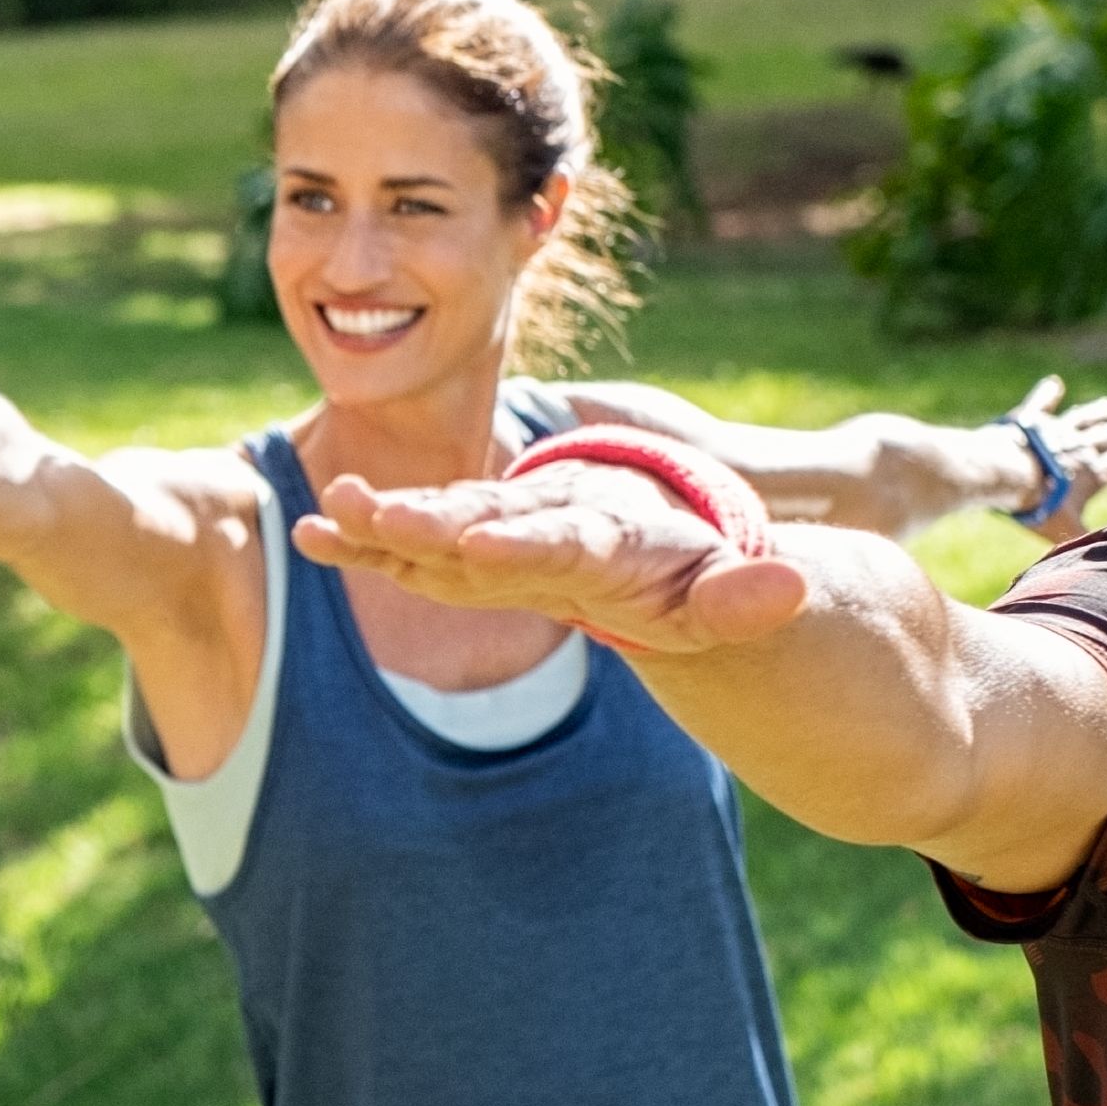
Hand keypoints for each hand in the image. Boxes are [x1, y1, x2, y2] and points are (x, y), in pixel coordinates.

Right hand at [303, 461, 817, 657]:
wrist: (650, 525)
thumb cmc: (686, 572)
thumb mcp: (723, 596)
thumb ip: (747, 596)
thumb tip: (798, 588)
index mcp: (606, 534)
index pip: (564, 540)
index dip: (522, 543)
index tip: (480, 544)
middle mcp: (541, 519)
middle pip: (485, 519)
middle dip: (431, 520)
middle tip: (381, 516)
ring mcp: (498, 526)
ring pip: (440, 519)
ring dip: (387, 519)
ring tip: (332, 509)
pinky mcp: (467, 541)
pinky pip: (411, 542)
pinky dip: (364, 539)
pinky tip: (308, 536)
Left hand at [1001, 373, 1106, 528]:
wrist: (1008, 474)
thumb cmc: (1037, 505)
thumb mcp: (1065, 529)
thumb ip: (1085, 540)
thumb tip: (1104, 560)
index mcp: (1091, 473)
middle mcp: (1079, 447)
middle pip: (1106, 438)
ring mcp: (1056, 431)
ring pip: (1085, 418)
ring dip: (1099, 412)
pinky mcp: (1030, 419)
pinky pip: (1042, 402)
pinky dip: (1048, 393)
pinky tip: (1054, 383)